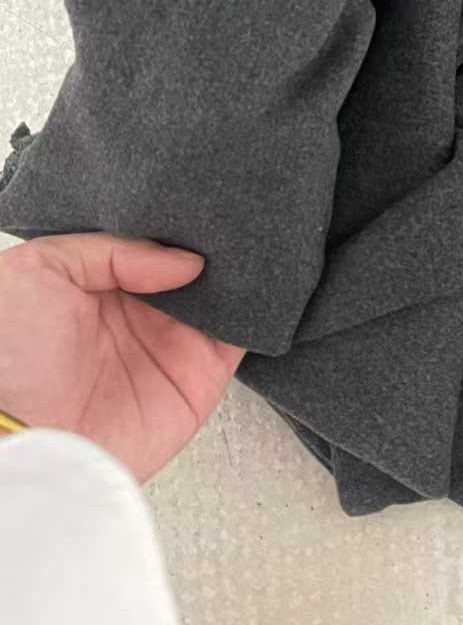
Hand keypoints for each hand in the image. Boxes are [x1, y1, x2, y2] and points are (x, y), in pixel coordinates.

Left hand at [0, 233, 244, 481]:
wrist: (20, 439)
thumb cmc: (10, 358)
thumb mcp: (41, 268)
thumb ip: (115, 246)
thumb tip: (187, 260)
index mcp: (103, 283)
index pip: (157, 241)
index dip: (181, 220)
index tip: (206, 196)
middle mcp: (143, 312)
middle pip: (198, 265)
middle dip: (219, 240)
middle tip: (241, 209)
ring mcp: (175, 345)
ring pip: (227, 295)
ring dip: (244, 271)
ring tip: (259, 236)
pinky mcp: (202, 380)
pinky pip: (243, 338)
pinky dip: (259, 310)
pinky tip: (264, 279)